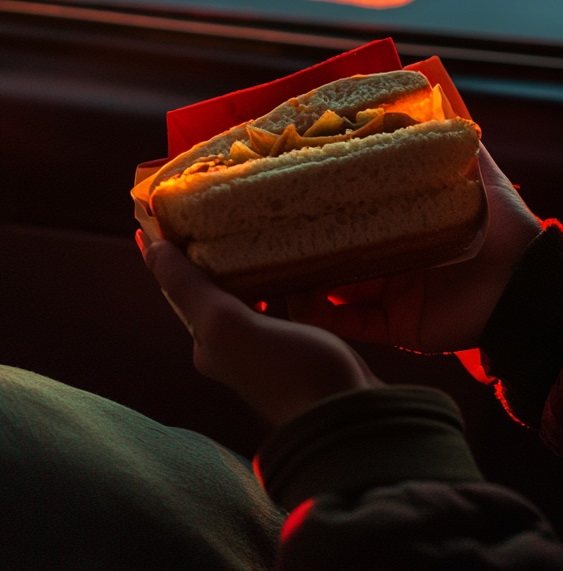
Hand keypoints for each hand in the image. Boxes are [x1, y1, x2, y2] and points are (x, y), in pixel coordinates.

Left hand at [138, 233, 380, 429]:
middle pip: (214, 291)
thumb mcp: (229, 325)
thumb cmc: (287, 369)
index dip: (169, 252)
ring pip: (247, 296)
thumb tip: (150, 249)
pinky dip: (277, 280)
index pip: (181, 288)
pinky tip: (293, 269)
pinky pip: (280, 303)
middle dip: (208, 255)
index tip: (160, 212)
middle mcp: (232, 347)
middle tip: (211, 211)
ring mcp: (267, 348)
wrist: (346, 418)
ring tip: (251, 231)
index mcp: (208, 343)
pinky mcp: (301, 345)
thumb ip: (191, 289)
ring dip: (244, 267)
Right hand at [286, 145, 542, 352]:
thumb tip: (439, 98)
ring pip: (333, 288)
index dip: (329, 198)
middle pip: (337, 248)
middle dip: (303, 240)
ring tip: (267, 264)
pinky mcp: (395, 326)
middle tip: (267, 225)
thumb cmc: (509, 230)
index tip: (294, 181)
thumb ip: (460, 146)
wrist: (528, 289)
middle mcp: (395, 257)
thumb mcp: (483, 179)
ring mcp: (393, 293)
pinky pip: (350, 322)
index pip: (359, 208)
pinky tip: (295, 301)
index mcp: (409, 223)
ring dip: (301, 279)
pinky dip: (321, 316)